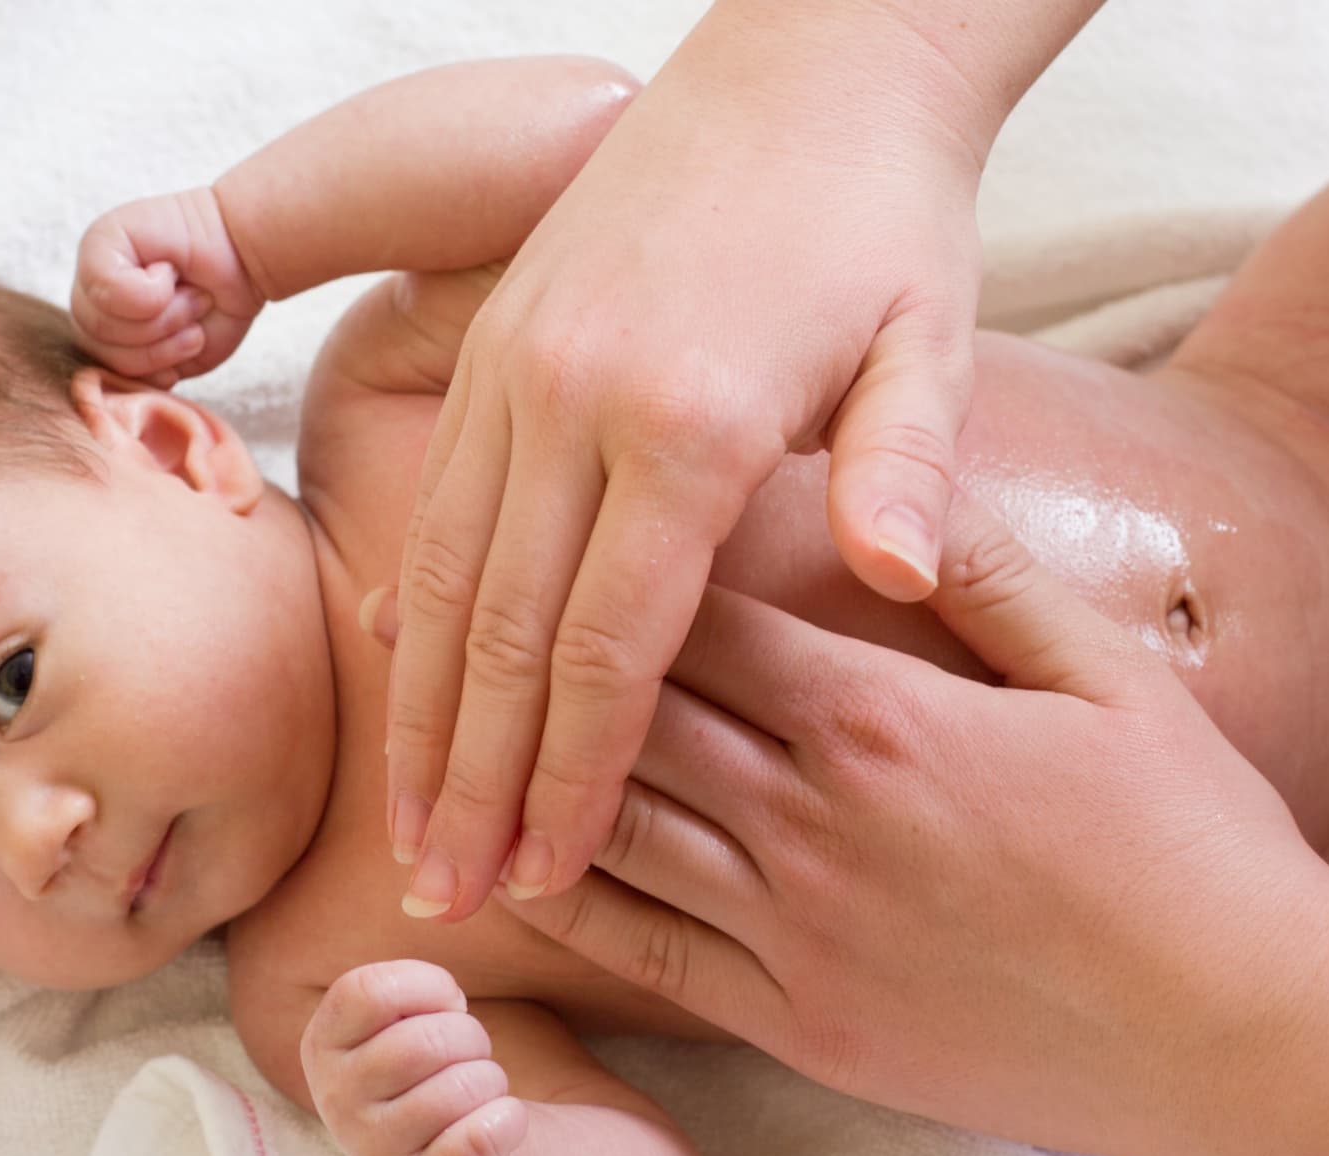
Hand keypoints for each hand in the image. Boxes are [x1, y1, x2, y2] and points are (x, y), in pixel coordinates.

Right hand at [69, 187, 263, 386]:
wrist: (237, 252)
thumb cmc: (186, 234)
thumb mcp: (124, 232)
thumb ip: (104, 280)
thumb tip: (127, 328)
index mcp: (88, 276)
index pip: (94, 310)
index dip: (142, 296)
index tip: (169, 268)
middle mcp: (95, 310)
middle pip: (106, 339)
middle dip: (164, 317)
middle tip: (193, 291)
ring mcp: (119, 342)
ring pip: (124, 366)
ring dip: (173, 340)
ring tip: (195, 309)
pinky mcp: (148, 368)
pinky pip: (143, 386)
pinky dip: (173, 366)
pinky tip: (192, 338)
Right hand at [300, 960, 526, 1155]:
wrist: (436, 1151)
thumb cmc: (422, 1062)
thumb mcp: (393, 1017)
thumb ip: (403, 986)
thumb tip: (444, 983)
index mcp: (323, 1041)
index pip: (370, 991)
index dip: (426, 986)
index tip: (445, 1002)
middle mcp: (335, 1098)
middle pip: (426, 1040)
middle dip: (470, 1036)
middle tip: (470, 1050)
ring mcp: (375, 1149)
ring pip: (462, 1089)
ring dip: (491, 1080)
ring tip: (477, 1088)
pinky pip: (486, 1137)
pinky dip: (510, 1120)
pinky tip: (497, 1122)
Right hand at [386, 8, 987, 919]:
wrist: (797, 68)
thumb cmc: (877, 213)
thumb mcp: (929, 333)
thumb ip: (907, 465)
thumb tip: (900, 584)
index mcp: (686, 419)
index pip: (612, 647)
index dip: (572, 778)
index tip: (542, 877)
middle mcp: (573, 403)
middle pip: (505, 637)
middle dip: (472, 782)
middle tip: (443, 899)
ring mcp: (516, 375)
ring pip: (445, 582)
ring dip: (423, 716)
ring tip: (408, 828)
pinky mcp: (492, 353)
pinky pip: (434, 504)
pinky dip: (415, 608)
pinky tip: (400, 680)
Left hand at [505, 492, 1328, 1155]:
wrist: (1233, 1028)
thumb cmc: (1187, 842)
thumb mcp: (1107, 679)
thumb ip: (985, 580)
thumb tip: (889, 503)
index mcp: (880, 714)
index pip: (700, 619)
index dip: (601, 568)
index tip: (519, 521)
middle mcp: (812, 814)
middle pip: (627, 713)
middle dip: (514, 662)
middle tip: (408, 616)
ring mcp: (796, 924)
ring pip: (614, 828)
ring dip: (510, 778)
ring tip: (423, 733)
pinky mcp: (797, 1017)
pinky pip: (649, 949)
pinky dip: (568, 902)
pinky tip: (507, 864)